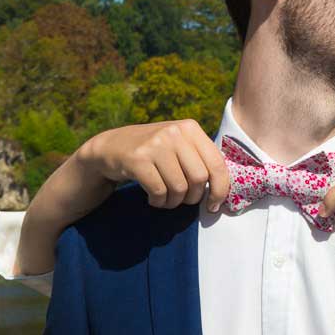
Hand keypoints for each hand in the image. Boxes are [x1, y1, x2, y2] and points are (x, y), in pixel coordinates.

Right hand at [76, 119, 230, 211]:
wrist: (111, 147)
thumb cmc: (154, 152)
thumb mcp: (179, 145)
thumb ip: (201, 160)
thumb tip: (223, 191)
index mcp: (190, 128)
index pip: (218, 164)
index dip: (220, 190)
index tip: (214, 205)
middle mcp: (174, 132)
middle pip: (199, 179)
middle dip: (192, 198)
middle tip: (182, 200)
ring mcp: (155, 144)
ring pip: (179, 188)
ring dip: (173, 202)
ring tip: (165, 199)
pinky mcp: (137, 159)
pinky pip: (159, 191)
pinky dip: (158, 202)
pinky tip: (152, 198)